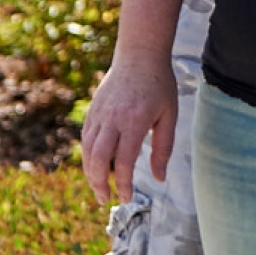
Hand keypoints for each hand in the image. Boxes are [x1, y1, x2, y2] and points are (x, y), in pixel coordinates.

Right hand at [81, 58, 176, 204]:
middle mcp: (112, 119)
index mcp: (133, 122)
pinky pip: (86, 138)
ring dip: (90, 172)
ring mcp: (99, 114)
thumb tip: (160, 178)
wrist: (139, 55)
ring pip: (87, 150)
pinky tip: (95, 165)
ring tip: (98, 187)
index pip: (123, 161)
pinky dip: (88, 155)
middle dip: (99, 183)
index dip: (124, 184)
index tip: (127, 197)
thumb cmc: (159, 85)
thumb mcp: (169, 116)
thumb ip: (163, 148)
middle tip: (105, 199)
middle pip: (97, 159)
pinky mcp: (93, 110)